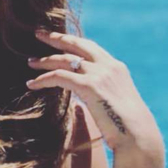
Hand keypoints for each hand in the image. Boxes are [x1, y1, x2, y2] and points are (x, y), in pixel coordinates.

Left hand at [27, 31, 162, 154]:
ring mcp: (99, 74)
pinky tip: (32, 84)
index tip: (57, 38)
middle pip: (77, 44)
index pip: (90, 47)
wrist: (136, 134)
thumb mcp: (112, 103)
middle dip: (56, 37)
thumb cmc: (125, 126)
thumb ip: (97, 95)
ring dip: (45, 61)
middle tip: (39, 33)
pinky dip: (42, 79)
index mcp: (116, 67)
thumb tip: (80, 101)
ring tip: (30, 62)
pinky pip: (59, 77)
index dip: (72, 42)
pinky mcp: (89, 86)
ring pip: (65, 59)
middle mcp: (108, 66)